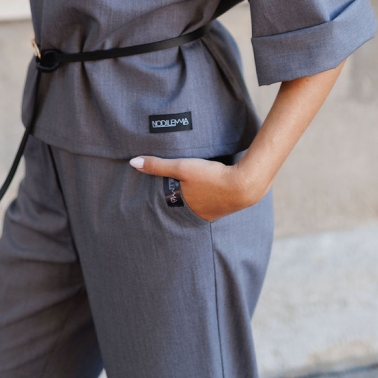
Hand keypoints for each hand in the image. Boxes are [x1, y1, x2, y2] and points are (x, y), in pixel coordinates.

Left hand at [129, 155, 257, 221]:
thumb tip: (132, 162)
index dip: (161, 197)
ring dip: (192, 198)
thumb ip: (158, 165)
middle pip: (182, 206)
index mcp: (184, 209)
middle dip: (176, 199)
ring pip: (197, 205)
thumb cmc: (211, 177)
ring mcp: (212, 213)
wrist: (245, 184)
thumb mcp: (182, 167)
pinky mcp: (225, 206)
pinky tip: (209, 188)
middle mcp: (197, 215)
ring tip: (188, 189)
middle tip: (170, 190)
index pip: (167, 204)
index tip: (151, 196)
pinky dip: (207, 196)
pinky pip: (210, 202)